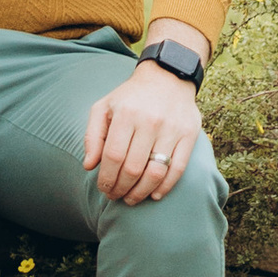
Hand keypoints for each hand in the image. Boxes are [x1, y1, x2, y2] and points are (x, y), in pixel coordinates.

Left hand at [83, 57, 205, 204]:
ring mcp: (171, 129)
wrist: (167, 77)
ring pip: (155, 172)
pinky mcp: (188, 135)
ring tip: (131, 199)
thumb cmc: (130, 97)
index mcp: (125, 113)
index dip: (106, 178)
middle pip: (133, 167)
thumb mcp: (104, 107)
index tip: (103, 189)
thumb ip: (92, 135)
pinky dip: (165, 187)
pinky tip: (154, 194)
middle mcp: (149, 121)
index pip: (113, 155)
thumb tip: (89, 165)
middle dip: (121, 188)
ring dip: (141, 192)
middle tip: (116, 196)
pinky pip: (178, 169)